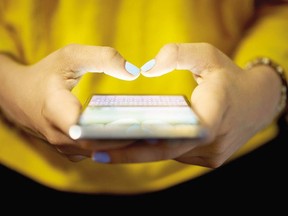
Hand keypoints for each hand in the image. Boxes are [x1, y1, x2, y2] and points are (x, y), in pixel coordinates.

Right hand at [0, 44, 139, 160]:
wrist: (19, 95)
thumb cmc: (46, 73)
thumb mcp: (71, 56)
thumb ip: (103, 58)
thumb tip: (134, 72)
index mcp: (56, 110)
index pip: (88, 130)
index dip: (116, 131)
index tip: (142, 125)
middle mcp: (59, 135)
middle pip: (99, 145)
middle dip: (128, 140)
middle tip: (158, 132)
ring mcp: (63, 146)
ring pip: (99, 152)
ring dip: (123, 145)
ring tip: (151, 136)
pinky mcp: (69, 150)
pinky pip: (95, 152)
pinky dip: (113, 146)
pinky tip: (133, 137)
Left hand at [91, 43, 281, 166]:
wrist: (257, 103)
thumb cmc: (229, 77)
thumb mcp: (207, 55)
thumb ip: (177, 54)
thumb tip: (147, 69)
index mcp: (214, 113)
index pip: (175, 134)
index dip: (141, 142)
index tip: (110, 144)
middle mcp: (213, 141)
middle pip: (165, 151)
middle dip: (130, 152)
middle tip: (95, 151)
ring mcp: (212, 155)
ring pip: (170, 155)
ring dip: (142, 151)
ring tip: (109, 147)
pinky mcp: (210, 159)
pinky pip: (177, 155)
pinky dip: (157, 150)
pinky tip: (136, 143)